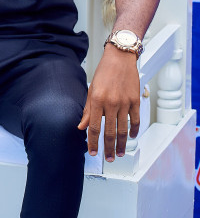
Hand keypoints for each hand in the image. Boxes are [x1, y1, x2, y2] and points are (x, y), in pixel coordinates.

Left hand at [77, 44, 139, 161]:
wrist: (120, 58)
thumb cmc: (104, 72)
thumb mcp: (91, 89)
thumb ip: (87, 110)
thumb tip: (81, 127)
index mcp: (97, 100)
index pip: (93, 127)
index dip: (92, 142)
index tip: (92, 152)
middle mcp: (111, 102)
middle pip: (110, 132)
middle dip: (108, 148)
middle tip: (108, 158)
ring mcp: (124, 102)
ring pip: (123, 130)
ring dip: (122, 144)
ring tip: (119, 153)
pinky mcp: (135, 101)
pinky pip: (135, 121)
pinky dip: (134, 131)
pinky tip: (131, 137)